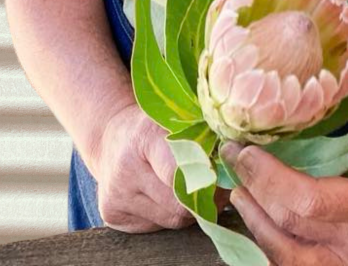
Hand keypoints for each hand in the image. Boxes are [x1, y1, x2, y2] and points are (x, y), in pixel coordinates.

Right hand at [92, 102, 229, 231]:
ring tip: (194, 189)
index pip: (178, 172)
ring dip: (189, 209)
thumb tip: (236, 163)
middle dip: (203, 197)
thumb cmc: (154, 127)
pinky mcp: (112, 215)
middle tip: (218, 186)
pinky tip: (167, 196)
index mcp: (144, 138)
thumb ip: (202, 138)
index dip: (206, 178)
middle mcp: (125, 170)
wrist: (111, 138)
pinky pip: (157, 226)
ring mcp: (116, 196)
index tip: (224, 175)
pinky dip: (169, 214)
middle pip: (178, 204)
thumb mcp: (176, 120)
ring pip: (171, 219)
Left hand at [221, 84, 347, 265]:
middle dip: (248, 197)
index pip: (300, 203)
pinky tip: (273, 224)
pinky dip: (281, 249)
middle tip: (233, 163)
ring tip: (243, 192)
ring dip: (258, 228)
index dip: (264, 177)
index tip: (243, 149)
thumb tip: (343, 75)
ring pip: (286, 263)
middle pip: (282, 237)